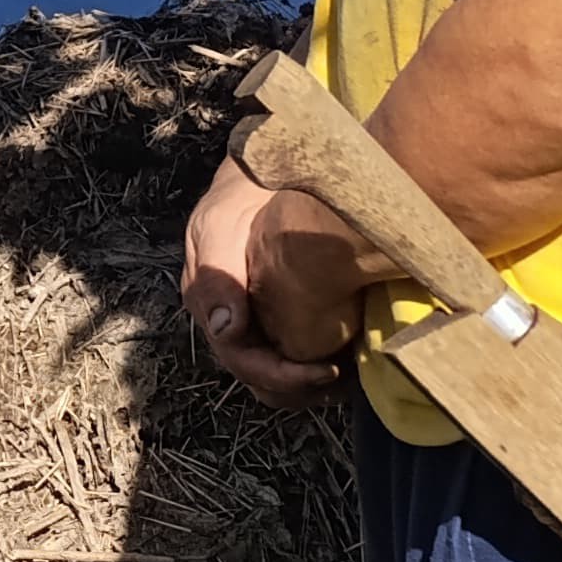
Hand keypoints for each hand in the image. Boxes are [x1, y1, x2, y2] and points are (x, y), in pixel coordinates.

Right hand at [180, 158, 349, 403]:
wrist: (261, 174)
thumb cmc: (240, 198)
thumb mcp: (220, 226)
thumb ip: (218, 274)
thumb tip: (228, 328)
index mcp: (209, 306)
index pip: (243, 362)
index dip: (283, 376)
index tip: (328, 369)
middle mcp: (227, 322)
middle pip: (260, 378)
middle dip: (301, 387)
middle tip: (348, 377)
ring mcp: (249, 322)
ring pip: (275, 377)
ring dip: (310, 386)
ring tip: (351, 375)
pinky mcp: (274, 317)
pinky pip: (291, 357)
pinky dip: (316, 366)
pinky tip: (346, 357)